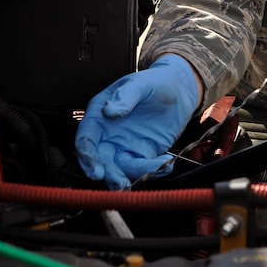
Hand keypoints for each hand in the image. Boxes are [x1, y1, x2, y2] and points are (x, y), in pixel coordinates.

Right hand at [75, 55, 200, 188]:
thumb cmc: (155, 81)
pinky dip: (152, 171)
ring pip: (119, 168)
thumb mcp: (140, 83)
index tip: (96, 170)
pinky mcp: (142, 154)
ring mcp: (124, 146)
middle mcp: (108, 134)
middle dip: (107, 174)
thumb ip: (125, 96)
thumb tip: (110, 112)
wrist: (179, 89)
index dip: (88, 156)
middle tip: (119, 184)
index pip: (86, 138)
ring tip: (146, 176)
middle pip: (100, 159)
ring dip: (128, 178)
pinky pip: (142, 169)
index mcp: (100, 114)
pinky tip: (165, 164)